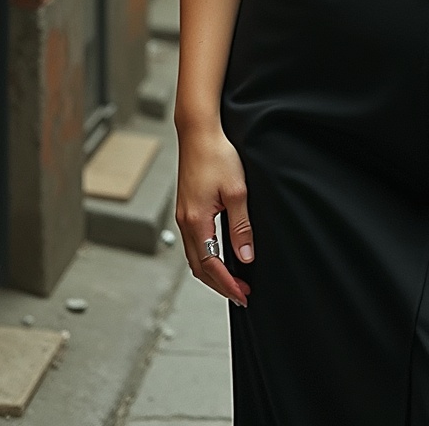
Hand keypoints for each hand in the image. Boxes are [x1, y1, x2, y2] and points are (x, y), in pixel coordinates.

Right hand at [175, 122, 253, 307]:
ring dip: (212, 273)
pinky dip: (206, 257)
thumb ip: (241, 227)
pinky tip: (219, 256)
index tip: (243, 295)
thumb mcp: (237, 192)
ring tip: (233, 280)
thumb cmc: (218, 156)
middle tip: (242, 294)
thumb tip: (245, 258)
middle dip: (220, 284)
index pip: (211, 265)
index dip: (227, 284)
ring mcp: (183, 216)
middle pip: (199, 267)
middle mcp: (185, 222)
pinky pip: (194, 242)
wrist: (199, 132)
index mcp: (197, 221)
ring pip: (195, 256)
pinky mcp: (186, 208)